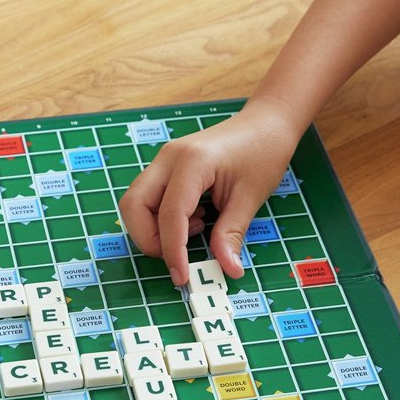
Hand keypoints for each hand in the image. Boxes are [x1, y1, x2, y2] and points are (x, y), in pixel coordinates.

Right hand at [119, 98, 299, 284]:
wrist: (266, 122)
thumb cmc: (263, 152)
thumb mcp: (250, 198)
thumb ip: (231, 235)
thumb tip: (228, 269)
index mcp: (192, 162)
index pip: (168, 215)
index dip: (172, 251)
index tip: (182, 277)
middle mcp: (169, 158)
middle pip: (133, 206)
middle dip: (148, 239)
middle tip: (178, 255)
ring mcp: (163, 161)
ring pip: (135, 203)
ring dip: (153, 228)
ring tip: (194, 229)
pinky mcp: (166, 167)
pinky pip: (147, 198)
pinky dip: (160, 218)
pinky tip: (193, 218)